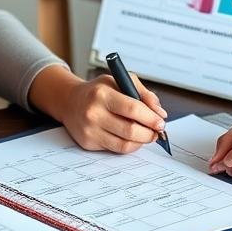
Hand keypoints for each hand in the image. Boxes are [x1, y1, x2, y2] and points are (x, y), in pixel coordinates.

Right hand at [29, 66, 166, 153]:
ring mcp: (89, 130)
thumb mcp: (120, 81)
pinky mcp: (88, 143)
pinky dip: (129, 145)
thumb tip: (160, 113)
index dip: (151, 118)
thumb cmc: (98, 91)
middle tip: (156, 131)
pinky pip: (116, 149)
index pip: (132, 109)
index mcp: (102, 94)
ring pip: (125, 144)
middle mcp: (93, 113)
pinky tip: (131, 138)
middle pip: (130, 130)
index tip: (161, 122)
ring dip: (141, 141)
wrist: (70, 101)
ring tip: (146, 134)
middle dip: (149, 133)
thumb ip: (143, 94)